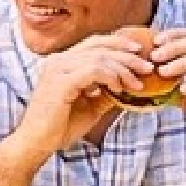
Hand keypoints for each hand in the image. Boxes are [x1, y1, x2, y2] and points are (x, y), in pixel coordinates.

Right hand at [15, 29, 153, 158]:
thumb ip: (107, 92)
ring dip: (123, 68)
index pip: (94, 43)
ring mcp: (57, 69)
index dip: (119, 43)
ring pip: (98, 57)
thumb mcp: (91, 106)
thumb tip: (132, 85)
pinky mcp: (60, 82)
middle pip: (99, 46)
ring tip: (138, 83)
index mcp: (62, 62)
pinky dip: (110, 76)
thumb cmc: (60, 126)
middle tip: (148, 67)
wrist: (37, 142)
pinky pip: (92, 71)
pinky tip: (119, 88)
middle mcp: (58, 60)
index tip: (140, 52)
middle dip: (127, 55)